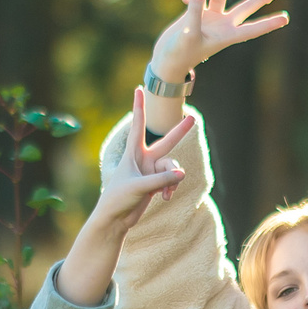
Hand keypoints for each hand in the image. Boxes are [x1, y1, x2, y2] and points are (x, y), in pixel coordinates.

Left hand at [53, 89, 194, 304]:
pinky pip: (172, 180)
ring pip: (173, 167)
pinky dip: (171, 187)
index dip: (139, 107)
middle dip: (179, 132)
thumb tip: (182, 173)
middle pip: (166, 142)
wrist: (114, 219)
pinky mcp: (156, 183)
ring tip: (167, 192)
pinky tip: (166, 198)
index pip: (137, 125)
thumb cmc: (118, 199)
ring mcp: (151, 171)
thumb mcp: (139, 187)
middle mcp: (144, 159)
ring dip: (172, 179)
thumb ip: (161, 180)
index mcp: (133, 153)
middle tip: (193, 118)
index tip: (138, 88)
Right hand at [150, 0, 286, 82]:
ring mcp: (212, 18)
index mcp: (226, 36)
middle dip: (259, 0)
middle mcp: (222, 25)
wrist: (166, 59)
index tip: (285, 19)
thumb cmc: (179, 53)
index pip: (252, 29)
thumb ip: (195, 11)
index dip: (268, 24)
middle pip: (245, 9)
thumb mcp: (188, 34)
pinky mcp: (198, 12)